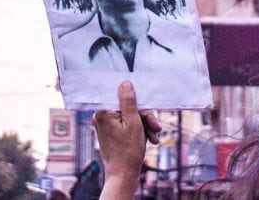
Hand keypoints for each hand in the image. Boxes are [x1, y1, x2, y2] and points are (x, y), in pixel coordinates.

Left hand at [95, 81, 160, 199]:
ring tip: (154, 138)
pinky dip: (138, 130)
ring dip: (143, 125)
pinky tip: (148, 140)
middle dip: (144, 117)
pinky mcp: (111, 132)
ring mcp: (106, 125)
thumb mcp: (133, 123)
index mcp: (103, 111)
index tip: (146, 104)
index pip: (121, 95)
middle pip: (127, 107)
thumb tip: (125, 83)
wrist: (123, 176)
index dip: (136, 99)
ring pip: (129, 116)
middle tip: (156, 127)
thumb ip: (129, 102)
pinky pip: (126, 125)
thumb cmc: (127, 152)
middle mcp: (102, 116)